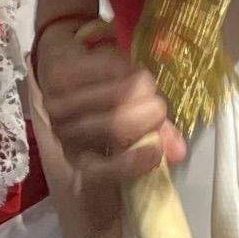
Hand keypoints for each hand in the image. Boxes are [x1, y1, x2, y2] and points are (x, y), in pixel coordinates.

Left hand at [36, 20, 179, 184]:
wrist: (68, 65)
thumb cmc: (103, 104)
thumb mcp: (131, 125)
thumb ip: (156, 137)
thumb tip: (179, 152)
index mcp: (82, 158)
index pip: (99, 172)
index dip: (128, 165)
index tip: (155, 151)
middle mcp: (66, 136)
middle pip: (114, 128)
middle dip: (146, 117)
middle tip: (160, 109)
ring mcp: (58, 106)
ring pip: (113, 97)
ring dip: (139, 89)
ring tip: (149, 86)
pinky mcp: (59, 76)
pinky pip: (105, 71)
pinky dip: (126, 69)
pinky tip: (130, 69)